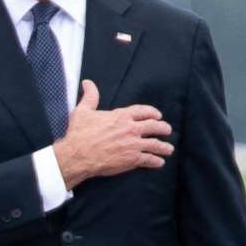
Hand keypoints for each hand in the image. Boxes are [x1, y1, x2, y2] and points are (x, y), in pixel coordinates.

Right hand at [53, 82, 172, 187]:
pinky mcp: (132, 159)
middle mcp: (131, 129)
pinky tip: (159, 162)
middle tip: (166, 130)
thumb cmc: (78, 134)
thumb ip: (90, 96)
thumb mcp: (83, 111)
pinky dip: (156, 161)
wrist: (76, 155)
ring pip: (156, 144)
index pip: (144, 111)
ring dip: (164, 147)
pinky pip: (150, 159)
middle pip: (155, 126)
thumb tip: (87, 83)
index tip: (158, 115)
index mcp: (121, 116)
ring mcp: (134, 144)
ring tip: (168, 149)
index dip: (153, 113)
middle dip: (163, 128)